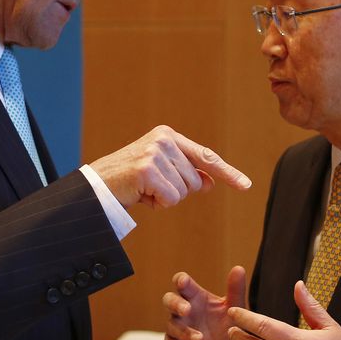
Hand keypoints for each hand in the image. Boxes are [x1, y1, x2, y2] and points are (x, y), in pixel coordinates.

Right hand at [90, 125, 250, 208]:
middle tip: (150, 187)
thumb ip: (185, 174)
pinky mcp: (146, 169)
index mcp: (168, 135)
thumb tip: (210, 183)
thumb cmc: (128, 181)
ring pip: (184, 191)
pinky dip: (157, 204)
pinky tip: (140, 195)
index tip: (245, 185)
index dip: (227, 173)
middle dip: (176, 191)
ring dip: (165, 198)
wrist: (94, 187)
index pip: (205, 156)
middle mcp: (163, 139)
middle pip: (195, 181)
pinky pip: (171, 199)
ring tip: (143, 190)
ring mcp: (154, 153)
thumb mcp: (160, 173)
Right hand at [163, 266, 246, 339]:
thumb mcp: (233, 307)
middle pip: (169, 300)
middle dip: (175, 304)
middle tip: (187, 310)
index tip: (183, 282)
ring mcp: (177, 328)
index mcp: (195, 296)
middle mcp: (183, 309)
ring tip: (200, 339)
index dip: (181, 281)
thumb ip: (235, 290)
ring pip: (172, 326)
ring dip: (184, 332)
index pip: (182, 282)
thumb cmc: (225, 323)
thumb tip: (239, 268)